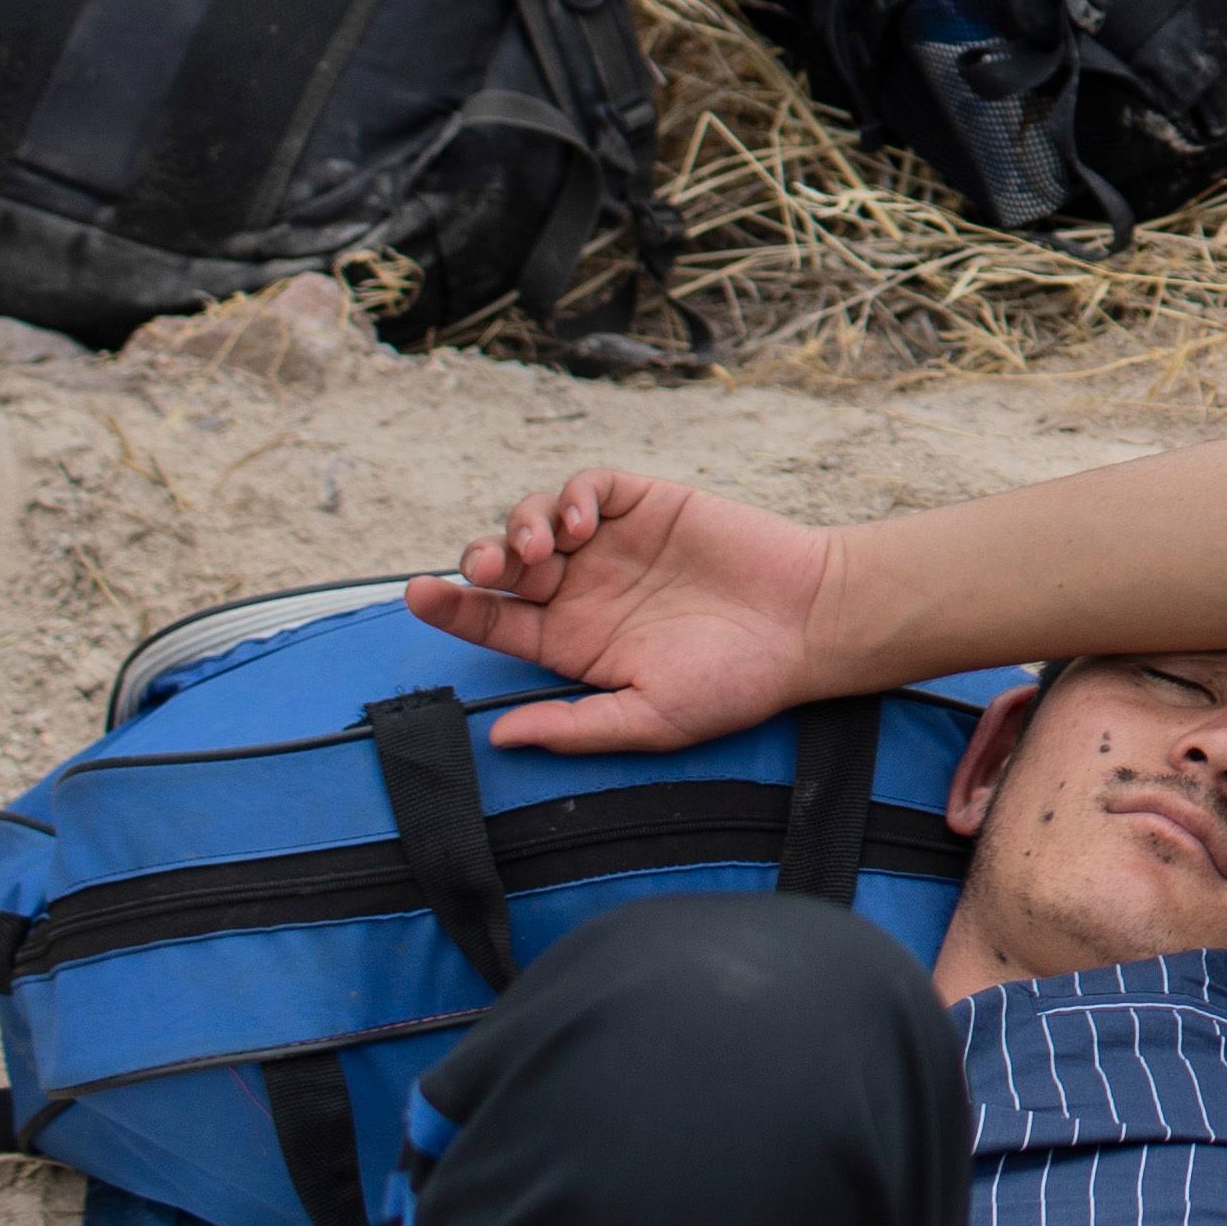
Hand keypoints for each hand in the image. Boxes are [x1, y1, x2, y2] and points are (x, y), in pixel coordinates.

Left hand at [406, 472, 832, 752]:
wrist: (808, 624)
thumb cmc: (736, 682)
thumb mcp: (648, 719)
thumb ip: (574, 726)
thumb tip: (498, 737)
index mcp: (574, 645)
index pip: (494, 623)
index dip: (451, 607)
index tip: (418, 594)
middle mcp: (585, 591)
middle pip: (504, 567)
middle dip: (480, 561)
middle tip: (486, 569)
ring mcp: (615, 544)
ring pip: (534, 519)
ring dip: (517, 525)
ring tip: (538, 547)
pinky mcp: (648, 504)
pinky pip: (589, 488)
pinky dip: (570, 496)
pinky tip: (577, 524)